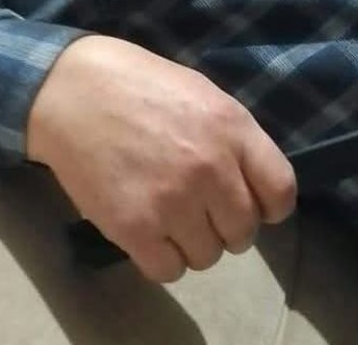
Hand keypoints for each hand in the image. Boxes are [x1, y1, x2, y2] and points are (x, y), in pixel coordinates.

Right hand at [27, 35, 295, 281]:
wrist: (76, 92)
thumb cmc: (144, 87)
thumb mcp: (208, 97)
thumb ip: (238, 141)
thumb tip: (256, 186)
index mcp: (234, 130)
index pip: (281, 192)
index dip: (271, 207)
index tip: (255, 206)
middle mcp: (211, 169)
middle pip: (245, 232)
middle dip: (228, 227)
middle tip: (204, 212)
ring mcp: (173, 201)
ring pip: (208, 256)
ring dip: (194, 244)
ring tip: (172, 219)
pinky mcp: (134, 227)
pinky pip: (169, 270)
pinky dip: (163, 259)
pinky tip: (152, 234)